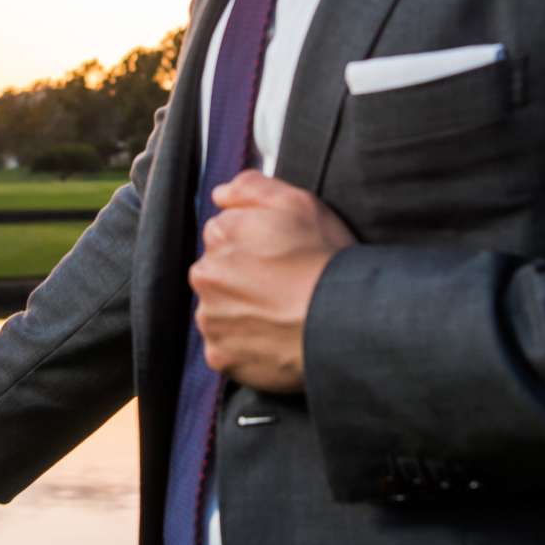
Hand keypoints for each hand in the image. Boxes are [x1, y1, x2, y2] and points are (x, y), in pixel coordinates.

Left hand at [189, 169, 355, 394]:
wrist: (340, 321)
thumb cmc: (322, 259)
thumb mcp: (297, 202)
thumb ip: (251, 187)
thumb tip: (221, 194)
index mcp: (220, 235)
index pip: (225, 234)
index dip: (255, 244)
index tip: (280, 255)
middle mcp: (205, 276)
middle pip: (219, 272)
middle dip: (243, 277)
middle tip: (282, 286)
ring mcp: (211, 319)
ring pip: (220, 311)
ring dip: (241, 312)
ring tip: (281, 314)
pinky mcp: (220, 356)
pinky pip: (227, 348)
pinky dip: (245, 346)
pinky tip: (274, 339)